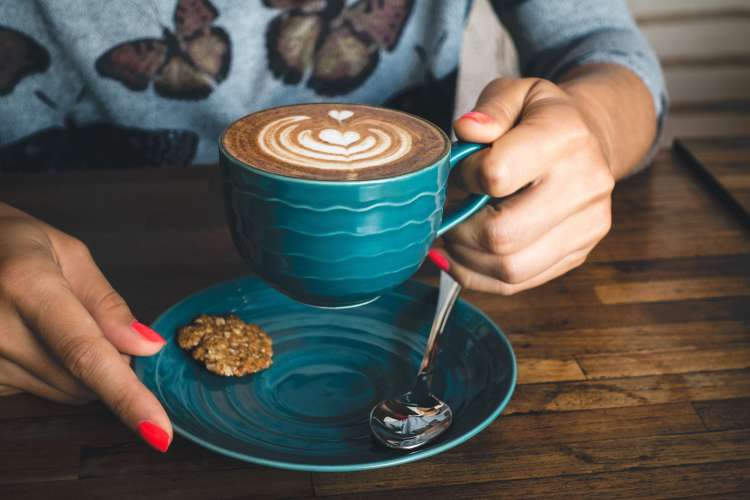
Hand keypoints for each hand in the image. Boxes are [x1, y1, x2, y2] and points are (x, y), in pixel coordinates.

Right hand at [0, 203, 171, 451]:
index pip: (87, 353)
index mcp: (26, 285)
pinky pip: (38, 390)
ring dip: (81, 369)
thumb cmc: (15, 243)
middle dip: (112, 363)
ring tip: (55, 321)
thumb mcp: (67, 253)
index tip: (158, 431)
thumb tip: (147, 348)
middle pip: (81, 380)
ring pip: (64, 391)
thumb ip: (106, 304)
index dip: (127, 396)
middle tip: (101, 325)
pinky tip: (33, 337)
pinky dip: (53, 371)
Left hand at [439, 76, 616, 293]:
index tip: (459, 171)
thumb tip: (467, 130)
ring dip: (465, 258)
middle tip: (445, 212)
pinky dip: (478, 276)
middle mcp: (585, 185)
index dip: (463, 178)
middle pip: (501, 234)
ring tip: (453, 233)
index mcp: (566, 137)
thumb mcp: (517, 93)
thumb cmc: (540, 118)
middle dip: (458, 229)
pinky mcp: (577, 254)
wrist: (587, 141)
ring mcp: (586, 226)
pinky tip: (461, 255)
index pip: (496, 175)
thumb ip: (491, 108)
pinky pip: (516, 283)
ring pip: (509, 268)